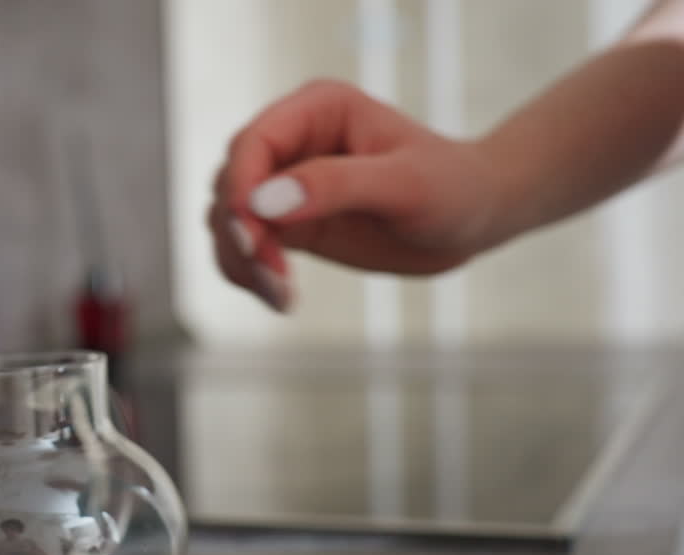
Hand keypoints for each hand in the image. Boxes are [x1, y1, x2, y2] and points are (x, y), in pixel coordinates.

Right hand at [208, 79, 508, 311]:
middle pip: (231, 184)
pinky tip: (279, 298)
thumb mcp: (405, 184)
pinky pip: (244, 248)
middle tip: (273, 275)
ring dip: (240, 261)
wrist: (473, 217)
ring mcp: (285, 183)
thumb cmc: (453, 186)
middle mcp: (292, 141)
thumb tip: (266, 202)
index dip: (242, 188)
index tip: (253, 236)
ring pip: (228, 220)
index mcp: (317, 110)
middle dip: (240, 233)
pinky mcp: (287, 222)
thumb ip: (336, 185)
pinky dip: (249, 275)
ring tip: (280, 295)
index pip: (253, 143)